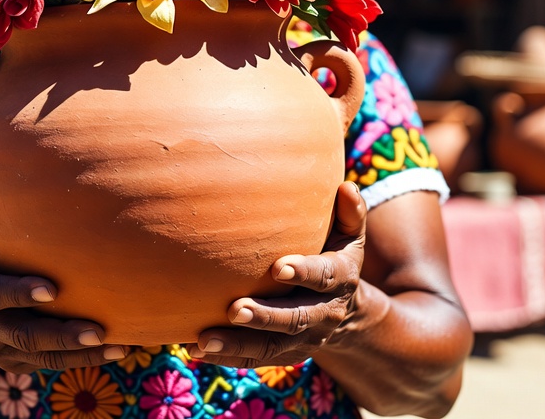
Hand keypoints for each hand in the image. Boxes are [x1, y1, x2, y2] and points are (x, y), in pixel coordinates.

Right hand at [0, 183, 126, 372]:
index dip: (18, 293)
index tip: (52, 288)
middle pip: (24, 335)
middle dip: (61, 334)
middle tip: (97, 329)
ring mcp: (1, 348)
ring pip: (43, 356)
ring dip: (81, 355)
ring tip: (118, 345)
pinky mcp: (18, 361)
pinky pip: (52, 363)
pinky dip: (84, 361)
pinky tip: (119, 349)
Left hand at [191, 181, 366, 368]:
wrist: (349, 313)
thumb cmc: (336, 255)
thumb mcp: (350, 236)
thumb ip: (350, 212)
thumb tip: (347, 186)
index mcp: (340, 280)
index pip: (324, 277)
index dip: (304, 273)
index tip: (278, 268)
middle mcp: (323, 314)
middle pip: (294, 318)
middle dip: (265, 317)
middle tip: (235, 310)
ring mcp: (303, 338)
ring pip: (271, 347)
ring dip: (237, 344)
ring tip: (204, 340)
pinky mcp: (285, 352)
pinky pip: (255, 358)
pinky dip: (226, 357)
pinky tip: (194, 349)